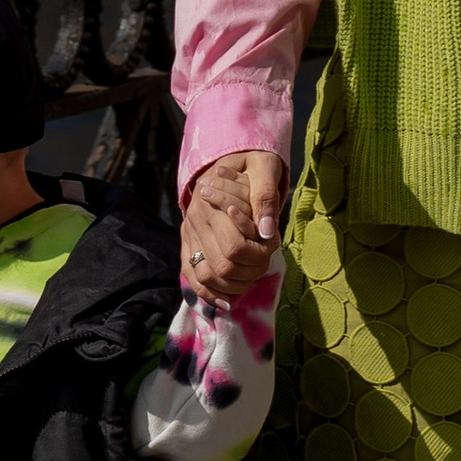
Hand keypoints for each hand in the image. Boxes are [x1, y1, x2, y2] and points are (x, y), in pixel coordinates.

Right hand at [182, 150, 286, 299]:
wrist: (226, 158)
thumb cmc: (250, 162)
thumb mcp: (264, 167)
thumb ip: (266, 196)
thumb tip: (267, 233)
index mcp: (210, 202)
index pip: (236, 247)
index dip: (260, 254)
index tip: (273, 243)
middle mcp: (195, 221)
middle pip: (222, 266)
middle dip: (250, 272)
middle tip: (265, 261)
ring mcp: (188, 234)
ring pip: (205, 277)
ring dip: (232, 286)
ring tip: (252, 278)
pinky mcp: (187, 244)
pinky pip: (192, 276)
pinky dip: (209, 293)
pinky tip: (227, 301)